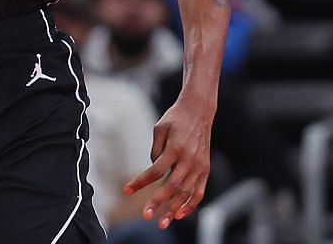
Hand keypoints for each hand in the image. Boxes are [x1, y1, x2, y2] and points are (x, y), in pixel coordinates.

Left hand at [125, 94, 214, 228]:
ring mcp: (199, 165)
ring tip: (163, 222)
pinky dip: (191, 204)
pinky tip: (180, 214)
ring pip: (186, 192)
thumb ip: (155, 151)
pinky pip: (199, 191)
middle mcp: (188, 159)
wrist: (199, 111)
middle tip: (146, 215)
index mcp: (175, 148)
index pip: (155, 170)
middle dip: (158, 202)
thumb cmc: (176, 118)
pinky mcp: (206, 169)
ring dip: (174, 209)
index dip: (141, 182)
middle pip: (171, 186)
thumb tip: (153, 171)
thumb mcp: (159, 128)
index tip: (127, 191)